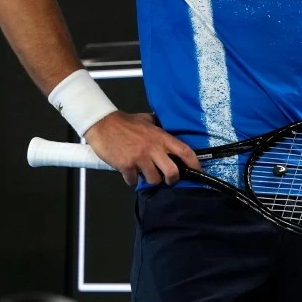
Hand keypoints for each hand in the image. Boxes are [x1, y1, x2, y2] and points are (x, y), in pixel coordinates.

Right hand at [84, 111, 200, 186]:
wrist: (103, 124)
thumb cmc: (125, 122)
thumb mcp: (148, 120)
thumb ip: (159, 127)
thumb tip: (168, 128)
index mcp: (161, 137)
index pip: (185, 151)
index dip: (194, 163)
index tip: (198, 170)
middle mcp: (153, 149)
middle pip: (172, 172)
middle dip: (173, 179)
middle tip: (169, 180)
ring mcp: (140, 158)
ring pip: (153, 179)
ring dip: (150, 180)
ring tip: (145, 174)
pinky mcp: (125, 166)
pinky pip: (133, 181)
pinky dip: (132, 180)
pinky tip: (130, 173)